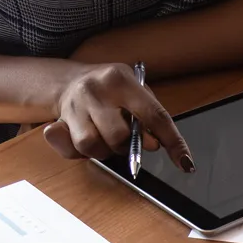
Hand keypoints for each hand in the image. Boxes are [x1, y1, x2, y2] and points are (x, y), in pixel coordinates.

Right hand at [42, 64, 194, 171]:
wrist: (69, 81)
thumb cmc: (111, 89)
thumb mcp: (135, 90)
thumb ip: (149, 115)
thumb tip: (154, 144)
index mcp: (120, 80)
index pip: (154, 115)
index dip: (173, 141)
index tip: (185, 162)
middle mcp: (94, 91)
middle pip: (119, 136)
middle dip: (127, 146)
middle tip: (125, 139)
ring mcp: (73, 106)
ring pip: (94, 146)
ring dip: (105, 151)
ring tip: (105, 137)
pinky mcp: (58, 122)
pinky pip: (72, 150)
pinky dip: (82, 153)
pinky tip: (86, 139)